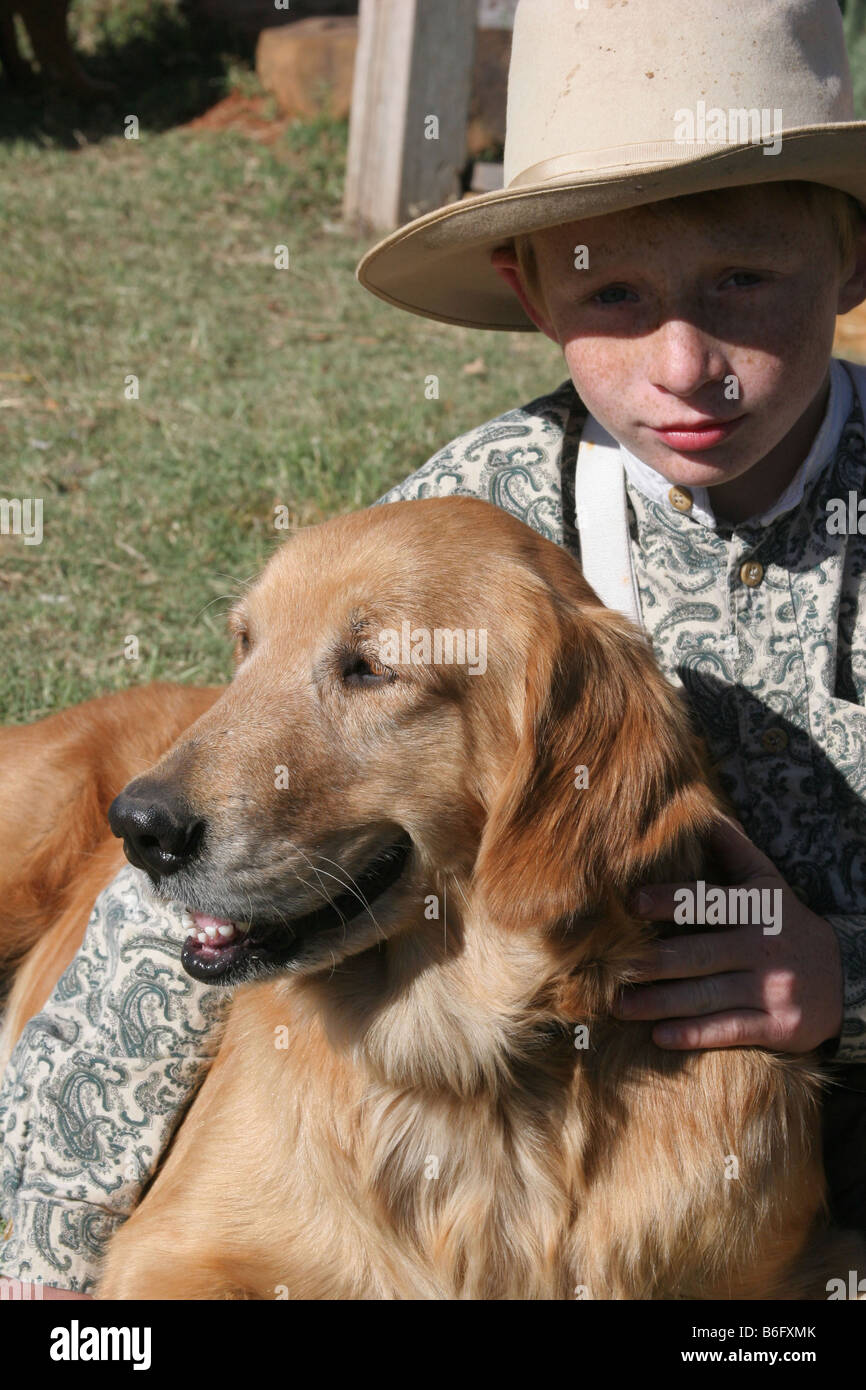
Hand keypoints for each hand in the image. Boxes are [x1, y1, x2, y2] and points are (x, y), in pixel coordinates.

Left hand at [613, 818, 843, 1051]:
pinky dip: (694, 1034)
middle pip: (700, 955)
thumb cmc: (787, 924)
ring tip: (618, 1005)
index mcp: (757, 910)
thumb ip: (734, 849)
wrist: (845, 976)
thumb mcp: (768, 884)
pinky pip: (730, 1030)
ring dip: (659, 1003)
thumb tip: (700, 810)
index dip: (670, 902)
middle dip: (653, 962)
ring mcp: (772, 991)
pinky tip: (660, 1035)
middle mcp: (764, 949)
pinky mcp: (778, 1027)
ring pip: (707, 996)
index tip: (632, 902)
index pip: (708, 903)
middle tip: (611, 967)